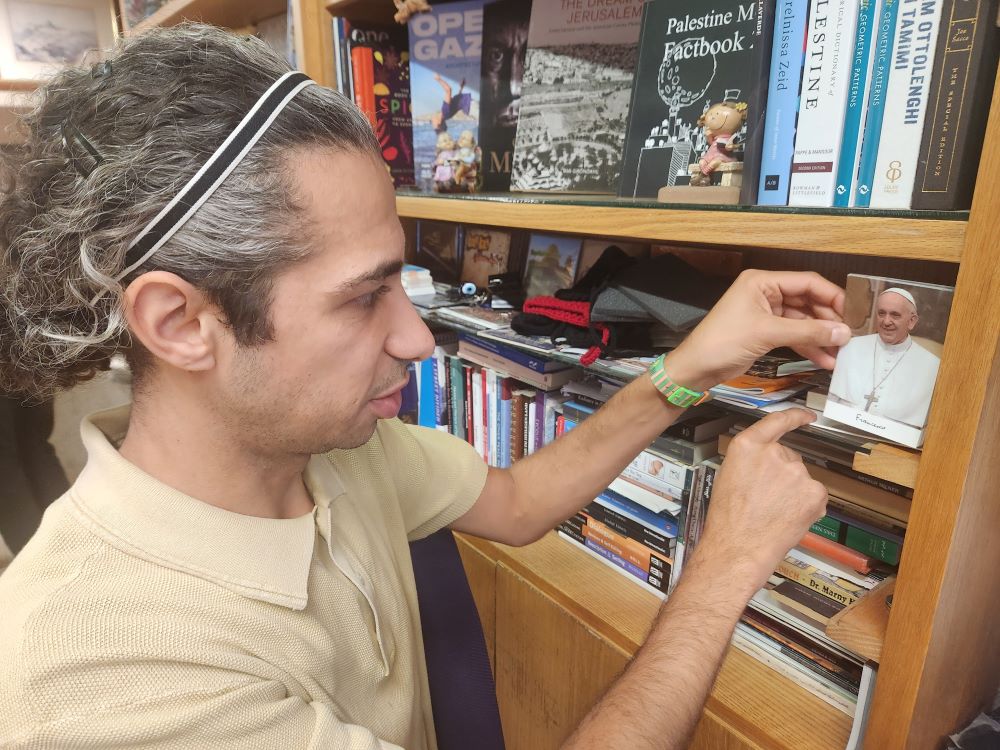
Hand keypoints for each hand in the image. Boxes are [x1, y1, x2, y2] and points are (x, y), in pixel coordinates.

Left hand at [664, 270, 849, 391]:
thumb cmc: (721, 342)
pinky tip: (825, 359)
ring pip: (802, 321)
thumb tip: (842, 332)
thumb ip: (807, 332)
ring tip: (841, 353)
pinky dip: (809, 346)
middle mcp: (765, 293)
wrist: (696, 368)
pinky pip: (794, 336)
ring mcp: (765, 313)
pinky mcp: (765, 332)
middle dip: (828, 320)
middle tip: (849, 336)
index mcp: (761, 282)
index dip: (832, 296)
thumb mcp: (767, 333)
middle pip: (807, 301)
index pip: (807, 282)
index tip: (852, 313)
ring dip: (821, 337)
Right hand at [697, 409, 828, 590]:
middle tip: (767, 500)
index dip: (795, 416)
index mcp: (748, 446)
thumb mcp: (728, 477)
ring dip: (795, 493)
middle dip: (784, 476)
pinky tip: (790, 520)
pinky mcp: (815, 492)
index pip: (777, 422)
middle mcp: (774, 453)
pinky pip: (816, 496)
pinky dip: (808, 507)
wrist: (737, 548)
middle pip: (790, 457)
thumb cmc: (727, 519)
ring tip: (774, 514)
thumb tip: (768, 464)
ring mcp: (797, 472)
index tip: (807, 416)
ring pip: (802, 479)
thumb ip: (751, 462)